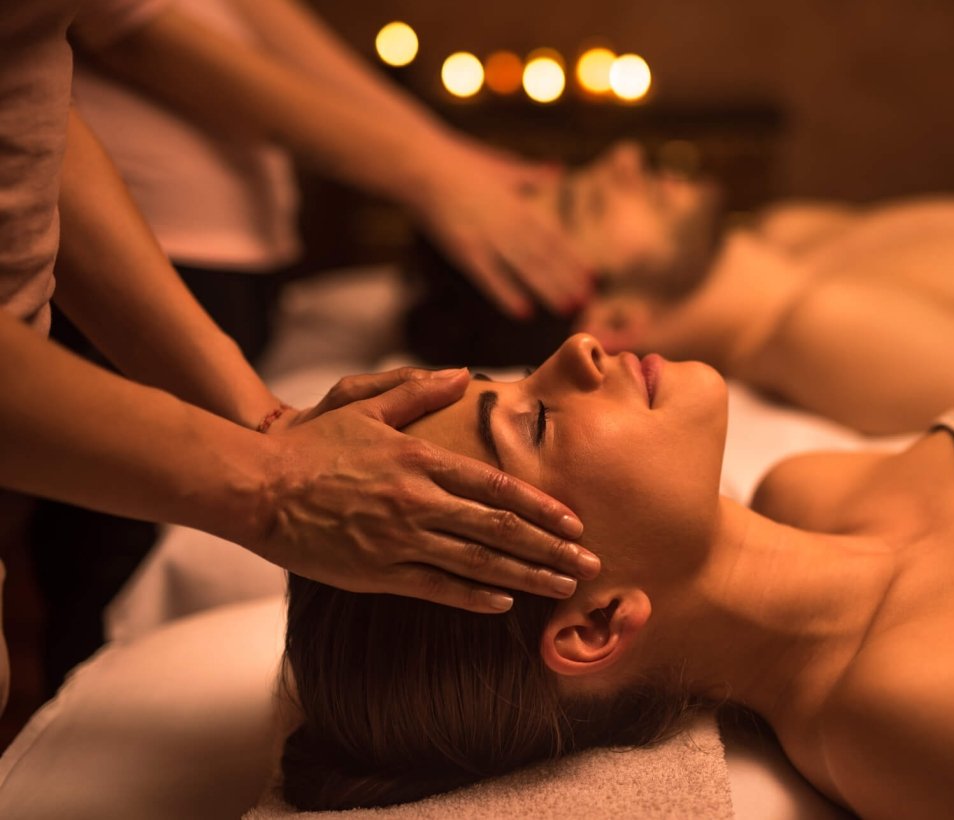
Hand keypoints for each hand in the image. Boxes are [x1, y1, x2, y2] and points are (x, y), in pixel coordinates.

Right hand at [251, 370, 599, 611]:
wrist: (256, 485)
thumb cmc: (311, 443)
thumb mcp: (365, 404)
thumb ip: (417, 391)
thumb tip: (462, 373)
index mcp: (421, 460)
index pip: (497, 486)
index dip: (540, 507)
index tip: (574, 522)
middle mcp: (419, 501)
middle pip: (500, 529)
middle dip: (550, 549)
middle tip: (589, 564)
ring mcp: (399, 539)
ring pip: (477, 562)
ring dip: (526, 576)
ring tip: (563, 588)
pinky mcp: (375, 571)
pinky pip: (435, 587)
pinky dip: (473, 597)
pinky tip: (505, 604)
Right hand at [415, 143, 593, 318]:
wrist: (419, 163)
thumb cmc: (459, 161)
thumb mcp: (502, 165)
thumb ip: (532, 174)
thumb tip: (559, 170)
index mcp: (518, 204)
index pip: (552, 236)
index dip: (573, 258)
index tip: (593, 276)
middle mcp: (507, 223)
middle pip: (544, 256)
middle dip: (567, 279)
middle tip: (588, 301)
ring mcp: (486, 238)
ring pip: (524, 267)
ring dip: (547, 289)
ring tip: (567, 309)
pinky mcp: (463, 250)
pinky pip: (488, 277)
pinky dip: (506, 294)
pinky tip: (524, 312)